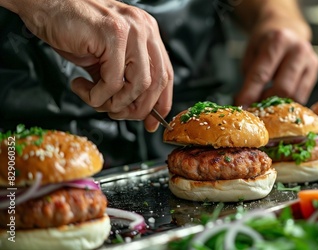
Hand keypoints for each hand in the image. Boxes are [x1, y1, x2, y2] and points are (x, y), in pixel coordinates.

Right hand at [9, 0, 172, 131]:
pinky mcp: (112, 35)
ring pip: (137, 85)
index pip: (166, 74)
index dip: (160, 102)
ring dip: (115, 103)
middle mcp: (144, 30)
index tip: (150, 122)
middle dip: (136, 108)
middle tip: (114, 113)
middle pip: (156, 83)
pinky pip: (113, 81)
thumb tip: (134, 110)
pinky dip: (97, 94)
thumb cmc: (73, 30)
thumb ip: (123, 79)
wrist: (45, 6)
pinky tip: (81, 86)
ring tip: (94, 99)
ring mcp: (130, 30)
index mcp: (148, 34)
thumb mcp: (106, 58)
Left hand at [234, 13, 317, 106]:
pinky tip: (279, 98)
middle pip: (283, 88)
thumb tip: (244, 103)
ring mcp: (310, 60)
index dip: (250, 93)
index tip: (242, 106)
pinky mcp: (315, 70)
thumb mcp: (251, 53)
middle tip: (254, 106)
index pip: (262, 74)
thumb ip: (249, 78)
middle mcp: (298, 49)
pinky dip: (289, 102)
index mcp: (278, 40)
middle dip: (266, 101)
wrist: (287, 27)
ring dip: (278, 104)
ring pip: (295, 95)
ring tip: (266, 101)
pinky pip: (302, 95)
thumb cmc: (267, 42)